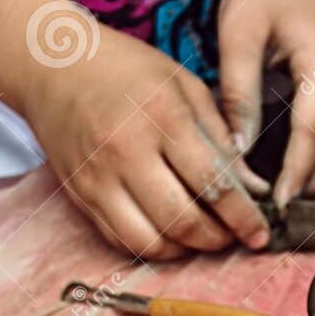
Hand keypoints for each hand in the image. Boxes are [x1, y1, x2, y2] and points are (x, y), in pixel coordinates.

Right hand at [21, 27, 269, 259]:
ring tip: (201, 236)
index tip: (260, 234)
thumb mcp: (184, 86)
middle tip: (233, 236)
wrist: (54, 66)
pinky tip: (169, 232)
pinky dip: (152, 246)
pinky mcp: (80, 196)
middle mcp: (127, 152)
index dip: (243, 217)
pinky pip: (121, 241)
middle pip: (182, 221)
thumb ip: (222, 139)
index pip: (213, 183)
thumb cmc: (128, 70)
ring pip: (150, 242)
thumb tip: (255, 190)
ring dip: (184, 250)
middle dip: (216, 240)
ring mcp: (99, 179)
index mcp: (162, 117)